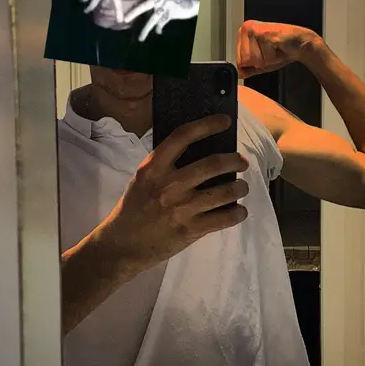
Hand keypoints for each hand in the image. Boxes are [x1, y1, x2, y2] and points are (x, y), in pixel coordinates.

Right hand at [97, 115, 248, 276]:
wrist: (123, 244)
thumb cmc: (134, 208)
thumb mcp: (143, 179)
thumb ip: (165, 166)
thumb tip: (200, 152)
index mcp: (153, 168)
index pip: (182, 137)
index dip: (207, 125)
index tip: (224, 121)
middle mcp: (169, 185)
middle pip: (212, 165)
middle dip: (234, 161)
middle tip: (241, 162)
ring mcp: (181, 208)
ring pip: (224, 192)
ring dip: (239, 188)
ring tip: (241, 188)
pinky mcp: (190, 230)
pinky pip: (224, 219)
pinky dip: (237, 213)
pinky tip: (239, 211)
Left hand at [124, 0, 199, 40]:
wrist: (194, 5)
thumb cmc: (182, 5)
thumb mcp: (169, 6)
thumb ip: (160, 14)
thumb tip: (157, 28)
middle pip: (144, 6)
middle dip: (134, 13)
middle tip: (125, 20)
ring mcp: (165, 4)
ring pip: (153, 19)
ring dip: (146, 30)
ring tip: (141, 38)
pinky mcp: (171, 11)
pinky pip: (162, 22)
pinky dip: (159, 27)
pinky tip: (159, 32)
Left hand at [236, 20, 317, 78]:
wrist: (300, 43)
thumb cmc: (282, 50)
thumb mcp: (261, 63)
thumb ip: (248, 69)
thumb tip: (239, 74)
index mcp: (243, 34)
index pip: (238, 61)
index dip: (252, 64)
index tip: (264, 55)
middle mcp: (246, 29)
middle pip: (244, 60)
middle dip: (260, 61)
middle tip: (270, 52)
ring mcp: (253, 30)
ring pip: (252, 59)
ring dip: (267, 59)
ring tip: (274, 49)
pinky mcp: (262, 32)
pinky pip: (263, 56)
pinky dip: (273, 56)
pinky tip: (278, 46)